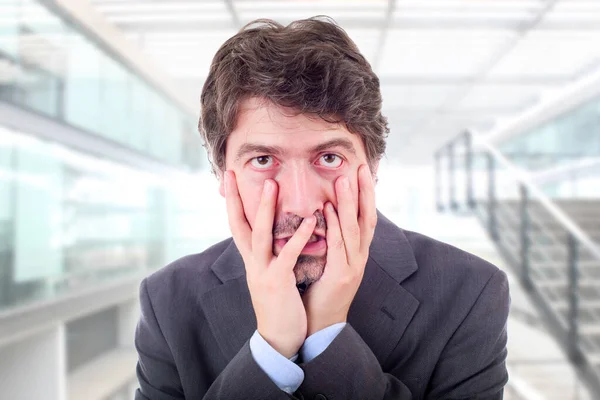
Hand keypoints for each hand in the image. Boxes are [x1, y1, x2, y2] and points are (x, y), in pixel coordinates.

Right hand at [224, 171, 315, 357]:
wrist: (279, 338)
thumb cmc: (279, 305)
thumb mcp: (268, 275)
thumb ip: (268, 254)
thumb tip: (271, 232)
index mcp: (251, 260)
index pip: (237, 224)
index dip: (231, 201)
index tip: (227, 178)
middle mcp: (252, 263)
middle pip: (240, 225)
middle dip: (238, 198)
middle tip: (235, 173)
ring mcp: (263, 272)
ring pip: (260, 235)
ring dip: (265, 209)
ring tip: (272, 184)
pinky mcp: (278, 283)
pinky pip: (288, 255)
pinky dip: (298, 237)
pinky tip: (311, 220)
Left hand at [303, 164, 376, 335]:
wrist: (322, 324)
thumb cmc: (322, 290)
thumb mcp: (332, 261)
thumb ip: (333, 240)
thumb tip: (326, 213)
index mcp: (358, 252)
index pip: (367, 217)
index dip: (367, 194)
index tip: (363, 170)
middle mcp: (360, 257)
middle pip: (366, 218)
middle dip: (364, 192)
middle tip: (360, 167)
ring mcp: (352, 267)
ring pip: (354, 229)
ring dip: (350, 203)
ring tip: (344, 179)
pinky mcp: (339, 276)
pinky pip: (338, 247)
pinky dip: (335, 226)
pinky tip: (329, 209)